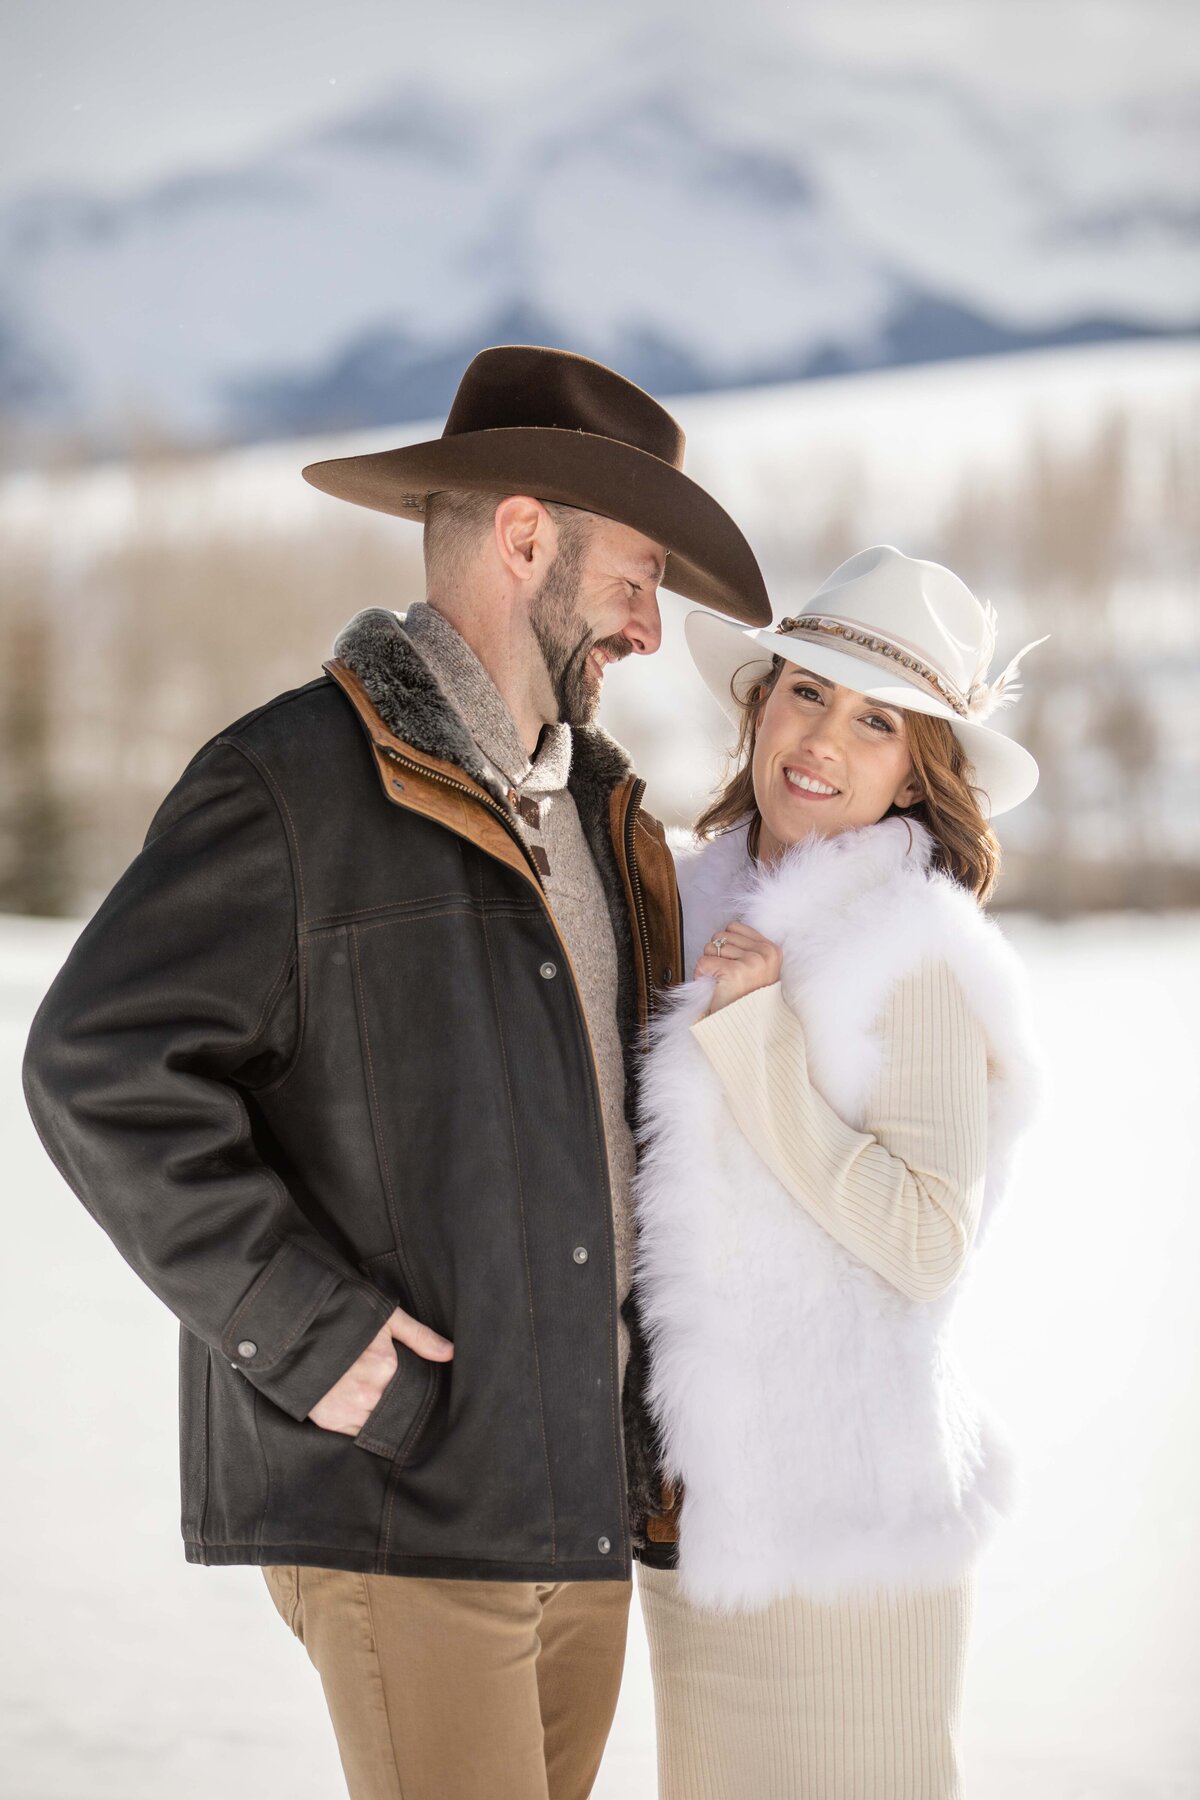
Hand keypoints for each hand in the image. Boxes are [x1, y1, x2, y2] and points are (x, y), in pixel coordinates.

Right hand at [308, 1305, 453, 1435]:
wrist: (296, 1326)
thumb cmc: (344, 1316)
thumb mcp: (385, 1317)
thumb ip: (420, 1336)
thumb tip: (451, 1353)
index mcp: (385, 1367)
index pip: (414, 1394)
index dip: (419, 1396)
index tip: (420, 1395)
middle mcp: (368, 1393)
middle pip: (397, 1412)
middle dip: (402, 1409)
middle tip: (400, 1401)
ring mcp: (346, 1409)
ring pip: (378, 1426)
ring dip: (382, 1420)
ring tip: (381, 1406)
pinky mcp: (328, 1420)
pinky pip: (355, 1434)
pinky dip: (362, 1426)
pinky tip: (364, 1414)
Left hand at [694, 919, 782, 1016]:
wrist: (745, 1029)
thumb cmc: (745, 999)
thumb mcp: (757, 968)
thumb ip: (746, 947)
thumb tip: (724, 932)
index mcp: (772, 949)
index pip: (734, 927)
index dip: (725, 945)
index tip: (733, 966)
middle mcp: (765, 953)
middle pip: (720, 936)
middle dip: (716, 955)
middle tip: (726, 977)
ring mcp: (752, 962)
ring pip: (710, 947)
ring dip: (709, 966)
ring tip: (722, 983)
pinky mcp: (734, 972)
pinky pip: (703, 962)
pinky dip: (701, 975)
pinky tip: (713, 987)